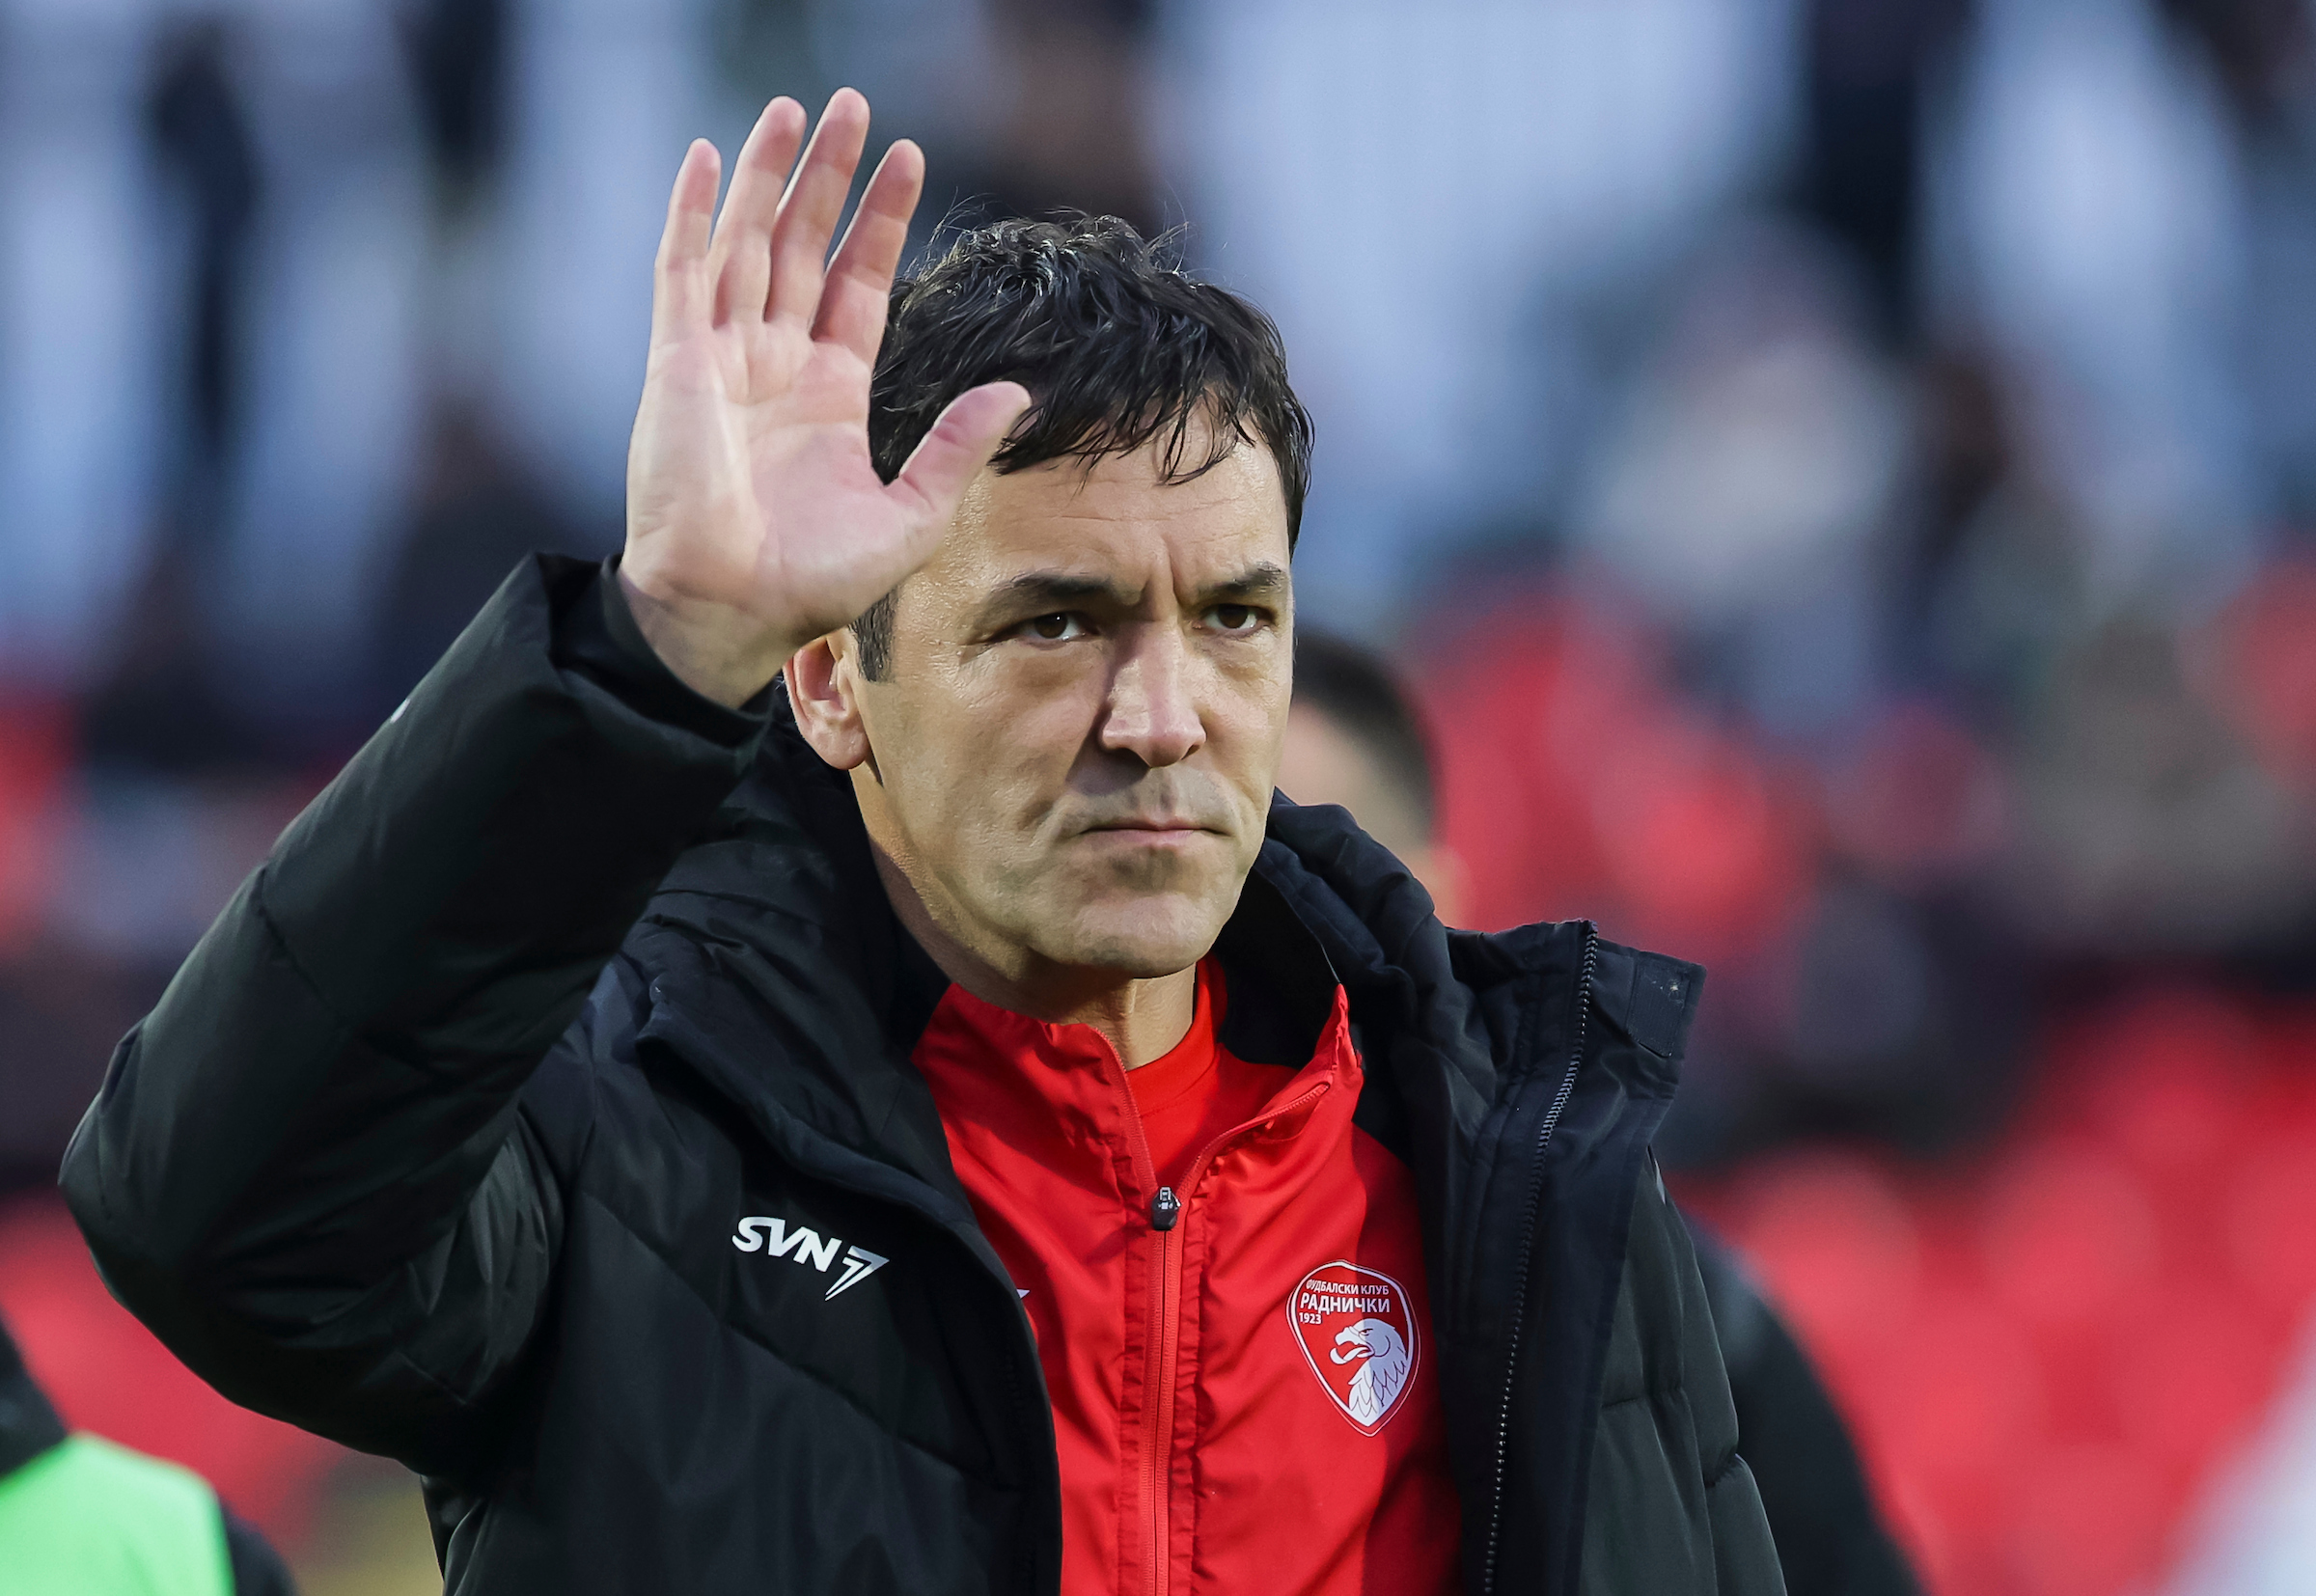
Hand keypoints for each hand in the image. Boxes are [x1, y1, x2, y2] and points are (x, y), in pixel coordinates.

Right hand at [619, 90, 1030, 706]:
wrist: (731, 613)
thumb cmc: (812, 584)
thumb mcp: (911, 516)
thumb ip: (957, 449)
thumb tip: (1016, 392)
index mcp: (829, 395)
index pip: (858, 283)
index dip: (880, 221)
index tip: (908, 157)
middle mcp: (775, 364)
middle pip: (804, 246)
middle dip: (829, 176)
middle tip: (853, 105)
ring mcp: (721, 357)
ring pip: (747, 241)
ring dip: (771, 174)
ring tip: (799, 108)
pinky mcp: (676, 362)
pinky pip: (682, 271)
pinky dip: (693, 212)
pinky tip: (713, 156)